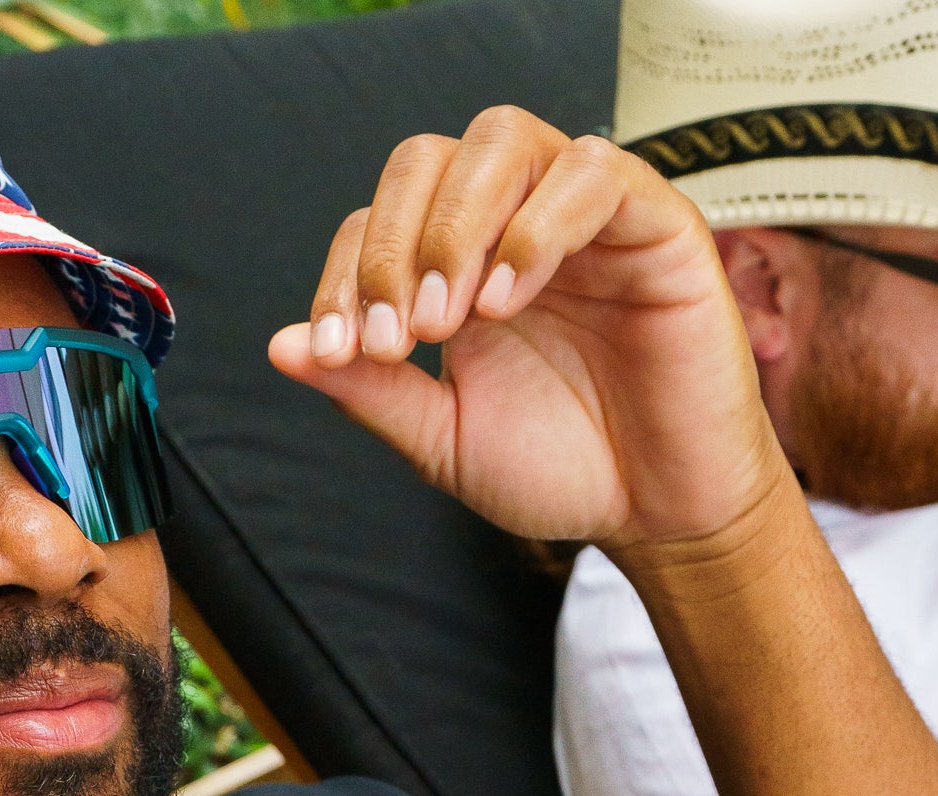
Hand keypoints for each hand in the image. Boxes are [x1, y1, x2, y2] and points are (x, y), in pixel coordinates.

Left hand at [268, 107, 789, 550]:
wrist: (656, 511)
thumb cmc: (560, 470)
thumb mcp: (443, 438)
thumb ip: (370, 391)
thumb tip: (281, 348)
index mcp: (455, 269)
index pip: (375, 222)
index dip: (344, 277)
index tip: (338, 353)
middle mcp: (510, 225)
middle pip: (426, 159)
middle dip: (393, 244)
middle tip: (402, 336)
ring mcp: (581, 216)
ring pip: (500, 142)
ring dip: (455, 225)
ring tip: (451, 320)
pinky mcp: (652, 221)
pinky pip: (590, 173)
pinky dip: (535, 227)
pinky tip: (509, 300)